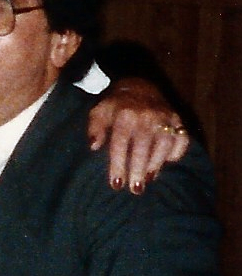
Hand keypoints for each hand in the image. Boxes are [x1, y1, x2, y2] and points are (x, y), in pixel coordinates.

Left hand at [88, 78, 188, 193]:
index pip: (120, 144)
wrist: (139, 86)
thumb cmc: (116, 106)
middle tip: (135, 189)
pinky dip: (176, 152)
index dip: (118, 165)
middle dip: (138, 171)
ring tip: (148, 180)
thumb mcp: (99, 112)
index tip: (116, 184)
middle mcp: (146, 117)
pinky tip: (167, 163)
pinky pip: (182, 139)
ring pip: (163, 145)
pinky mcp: (178, 120)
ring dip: (156, 165)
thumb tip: (93, 146)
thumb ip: (95, 129)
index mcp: (125, 116)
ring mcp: (165, 118)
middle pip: (142, 148)